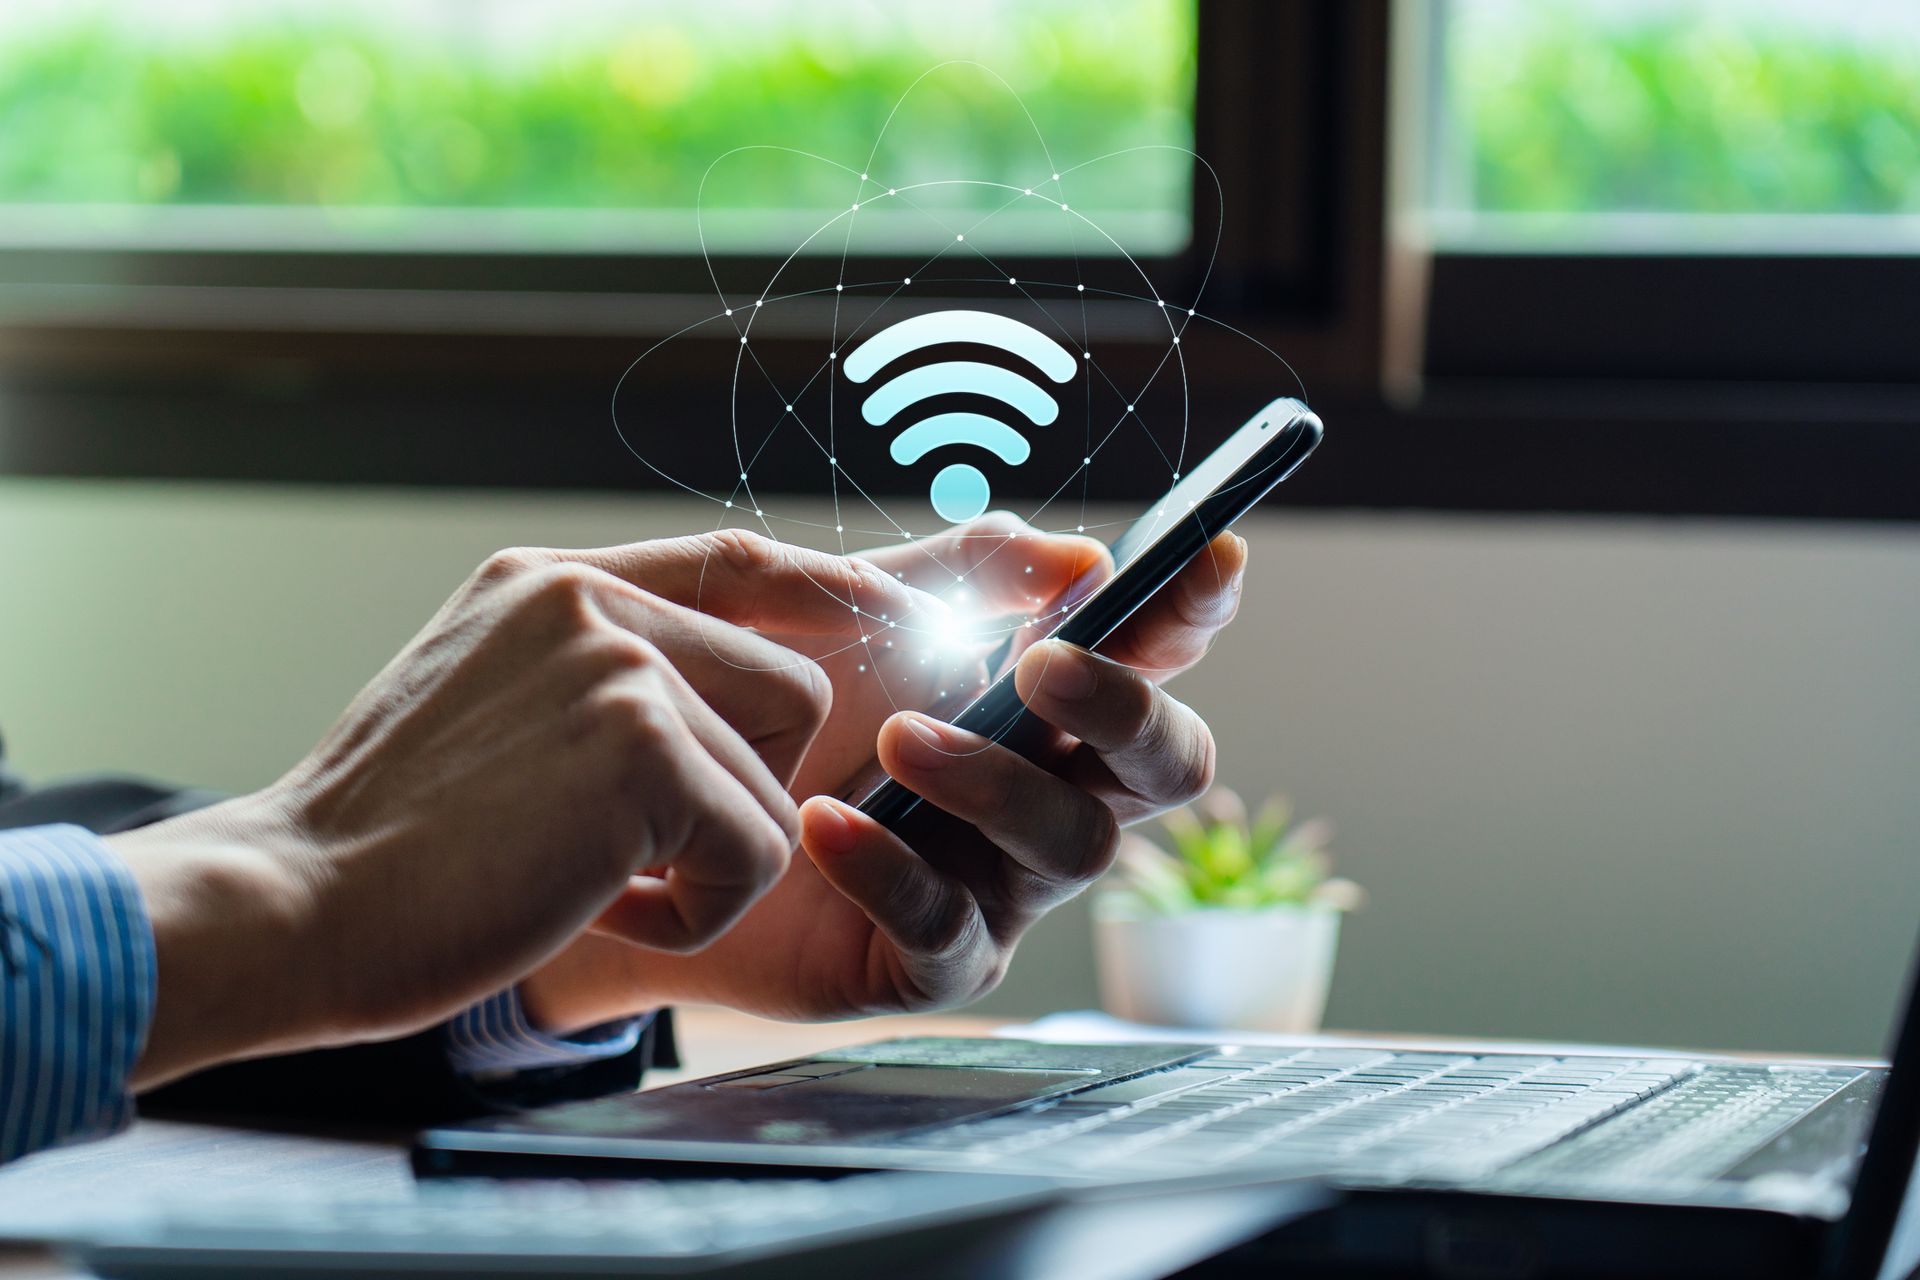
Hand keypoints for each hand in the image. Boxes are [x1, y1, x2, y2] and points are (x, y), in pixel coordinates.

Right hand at [107, 531, 931, 1084]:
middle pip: (793, 688)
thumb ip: (594, 672)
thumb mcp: (489, 705)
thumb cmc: (392, 839)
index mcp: (552, 583)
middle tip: (642, 852)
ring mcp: (617, 664)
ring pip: (776, 784)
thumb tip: (722, 691)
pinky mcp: (642, 749)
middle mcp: (590, 601)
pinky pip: (760, 849)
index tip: (902, 622)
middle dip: (747, 792)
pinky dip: (699, 913)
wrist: (293, 905)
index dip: (834, 594)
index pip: (739, 559)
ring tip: (597, 886)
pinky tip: (600, 912)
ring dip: (712, 865)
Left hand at [522, 514, 1245, 1026]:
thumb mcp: (869, 614)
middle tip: (1042, 664)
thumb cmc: (785, 705)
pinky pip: (949, 930)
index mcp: (1053, 700)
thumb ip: (966, 575)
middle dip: (1126, 708)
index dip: (1193, 610)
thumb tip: (1076, 555)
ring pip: (1076, 845)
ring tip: (900, 740)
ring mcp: (1005, 883)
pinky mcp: (934, 963)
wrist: (660, 807)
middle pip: (1168, 763)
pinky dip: (893, 869)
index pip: (1159, 654)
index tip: (1202, 556)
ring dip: (998, 782)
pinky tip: (827, 821)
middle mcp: (1054, 790)